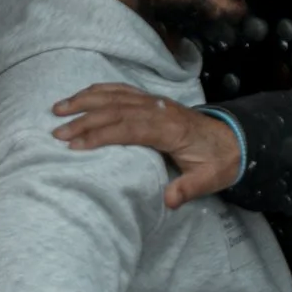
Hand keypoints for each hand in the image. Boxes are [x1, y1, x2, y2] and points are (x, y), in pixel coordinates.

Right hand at [51, 85, 241, 209]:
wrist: (235, 140)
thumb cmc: (219, 161)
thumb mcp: (210, 179)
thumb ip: (189, 188)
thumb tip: (169, 201)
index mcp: (170, 129)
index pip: (129, 128)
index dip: (101, 135)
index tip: (76, 146)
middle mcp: (159, 110)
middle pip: (115, 110)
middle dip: (84, 120)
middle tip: (57, 134)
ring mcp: (154, 102)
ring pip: (114, 96)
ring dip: (84, 101)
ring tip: (57, 110)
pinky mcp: (152, 101)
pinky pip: (121, 90)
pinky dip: (99, 91)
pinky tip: (80, 97)